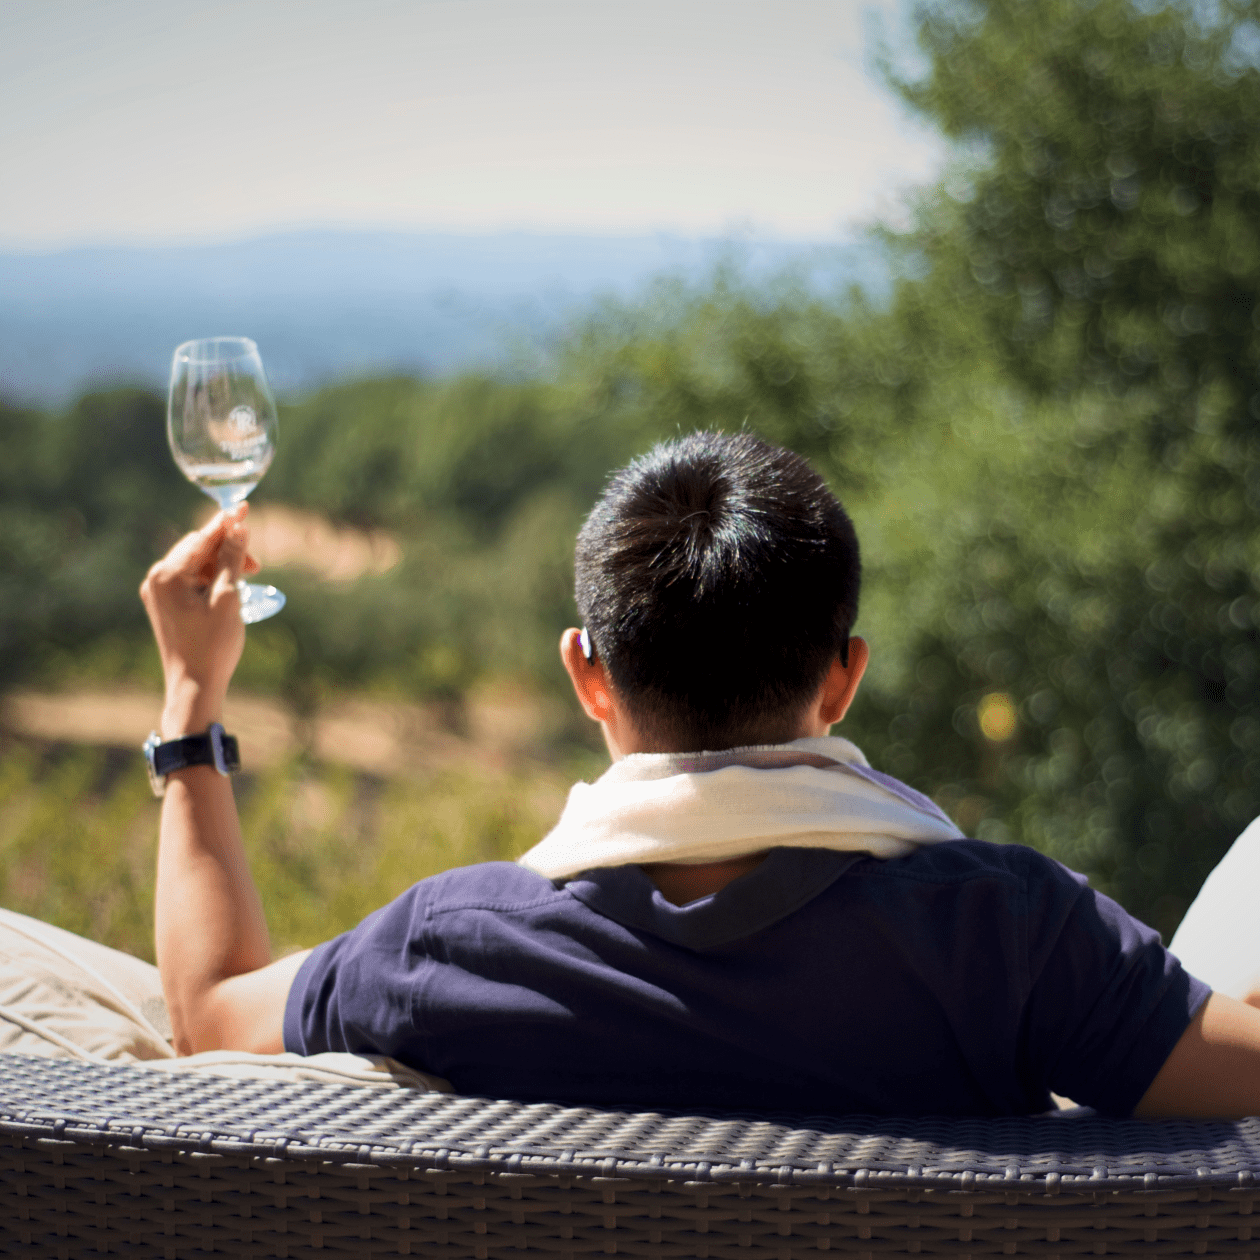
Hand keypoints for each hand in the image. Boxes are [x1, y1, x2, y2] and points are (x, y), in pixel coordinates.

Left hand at [139, 504, 260, 736]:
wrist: (194, 687)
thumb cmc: (213, 645)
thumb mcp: (228, 598)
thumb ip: (232, 559)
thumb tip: (238, 527)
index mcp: (168, 575)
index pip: (202, 538)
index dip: (227, 523)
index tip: (245, 506)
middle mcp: (156, 579)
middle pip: (197, 549)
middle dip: (228, 550)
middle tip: (257, 566)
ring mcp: (157, 593)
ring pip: (195, 564)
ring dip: (221, 566)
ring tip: (247, 580)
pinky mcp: (164, 605)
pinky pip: (189, 580)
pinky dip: (210, 579)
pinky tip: (230, 590)